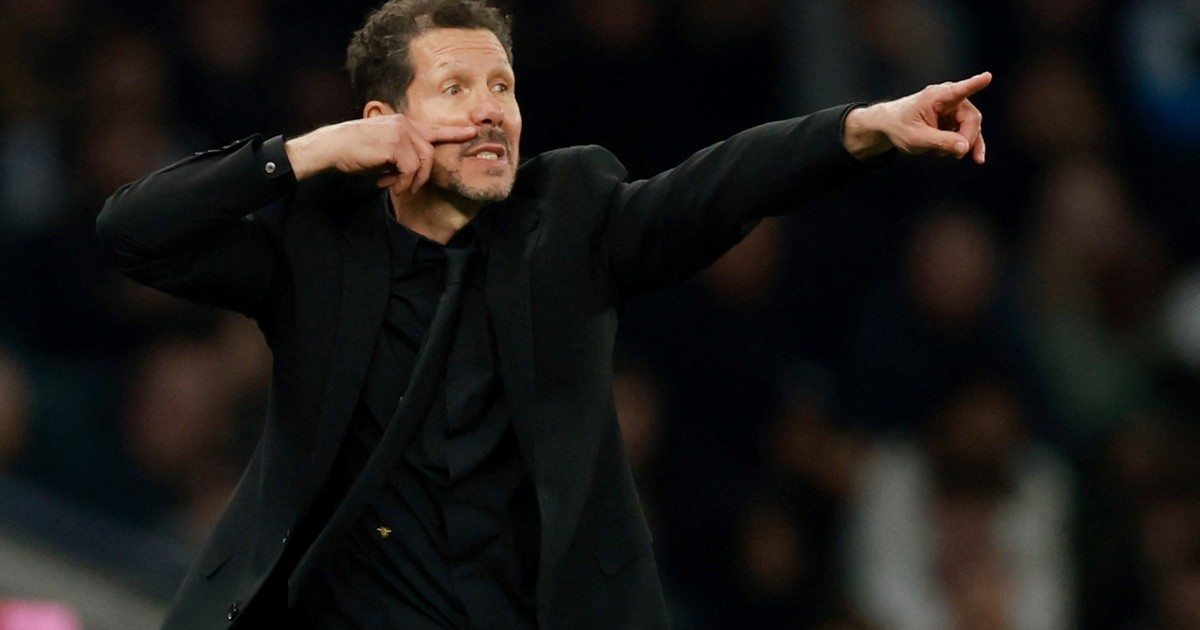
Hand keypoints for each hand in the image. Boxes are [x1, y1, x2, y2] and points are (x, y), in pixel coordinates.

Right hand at [284, 115, 477, 192]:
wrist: (331, 148)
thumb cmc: (355, 153)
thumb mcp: (383, 153)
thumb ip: (402, 157)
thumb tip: (414, 174)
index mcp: (402, 124)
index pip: (434, 129)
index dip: (454, 132)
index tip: (473, 132)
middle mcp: (404, 124)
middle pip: (429, 154)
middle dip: (421, 176)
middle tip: (405, 188)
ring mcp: (400, 131)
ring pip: (421, 162)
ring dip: (411, 181)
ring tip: (394, 187)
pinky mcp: (395, 143)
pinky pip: (409, 169)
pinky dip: (401, 182)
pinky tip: (387, 185)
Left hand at [843, 71, 991, 163]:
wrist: (890, 125)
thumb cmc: (900, 127)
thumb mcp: (916, 138)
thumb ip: (940, 142)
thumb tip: (965, 147)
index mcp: (936, 97)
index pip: (959, 90)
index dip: (975, 84)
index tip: (987, 76)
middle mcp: (949, 98)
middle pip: (972, 118)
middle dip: (967, 138)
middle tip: (956, 155)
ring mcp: (954, 108)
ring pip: (972, 126)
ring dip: (964, 144)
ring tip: (945, 155)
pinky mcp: (955, 118)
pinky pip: (968, 132)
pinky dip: (968, 145)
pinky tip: (974, 157)